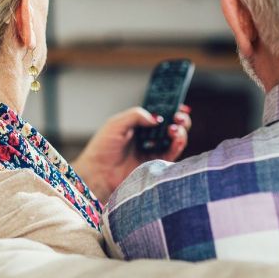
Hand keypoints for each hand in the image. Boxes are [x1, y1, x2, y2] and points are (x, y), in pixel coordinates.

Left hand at [71, 105, 191, 203]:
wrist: (98, 172)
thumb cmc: (102, 148)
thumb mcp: (117, 124)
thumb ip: (136, 115)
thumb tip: (157, 117)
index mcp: (139, 124)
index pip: (160, 113)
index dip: (171, 108)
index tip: (179, 104)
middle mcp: (148, 136)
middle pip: (171, 125)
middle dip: (179, 119)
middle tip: (179, 116)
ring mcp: (153, 150)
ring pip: (175, 138)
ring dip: (180, 131)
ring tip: (174, 128)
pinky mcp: (156, 163)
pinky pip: (172, 153)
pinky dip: (178, 145)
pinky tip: (176, 138)